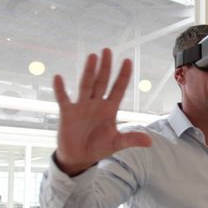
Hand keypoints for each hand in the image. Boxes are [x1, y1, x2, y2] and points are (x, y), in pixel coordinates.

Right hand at [53, 48, 151, 175]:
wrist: (79, 157)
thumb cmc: (98, 147)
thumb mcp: (116, 143)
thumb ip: (131, 140)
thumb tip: (150, 142)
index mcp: (109, 109)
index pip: (118, 89)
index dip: (123, 76)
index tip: (128, 60)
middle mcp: (96, 104)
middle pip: (102, 82)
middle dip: (105, 67)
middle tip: (108, 50)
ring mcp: (81, 107)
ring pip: (86, 85)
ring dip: (89, 71)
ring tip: (92, 56)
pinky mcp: (67, 113)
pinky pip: (63, 99)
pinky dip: (60, 89)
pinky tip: (58, 78)